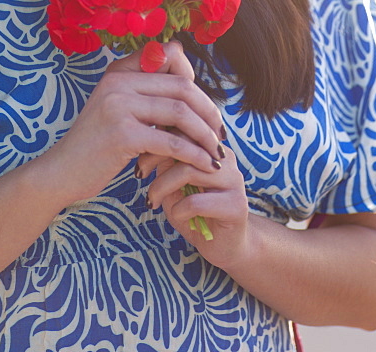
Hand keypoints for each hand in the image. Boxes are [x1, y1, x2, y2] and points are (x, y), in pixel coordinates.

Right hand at [47, 41, 225, 205]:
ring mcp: (119, 106)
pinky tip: (206, 166)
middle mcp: (118, 81)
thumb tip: (185, 77)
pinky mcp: (122, 134)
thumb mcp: (116, 108)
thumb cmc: (95, 144)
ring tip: (217, 153)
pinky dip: (194, 154)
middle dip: (208, 110)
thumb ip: (145, 93)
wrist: (60, 172)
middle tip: (221, 134)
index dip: (194, 78)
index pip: (170, 56)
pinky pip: (172, 142)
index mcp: (119, 70)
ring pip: (181, 112)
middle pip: (181, 86)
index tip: (205, 106)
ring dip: (206, 135)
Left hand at [137, 141, 251, 268]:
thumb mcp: (175, 184)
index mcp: (213, 148)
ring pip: (189, 171)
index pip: (184, 129)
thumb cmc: (196, 213)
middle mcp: (226, 160)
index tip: (139, 159)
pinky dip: (178, 209)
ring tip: (153, 200)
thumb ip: (167, 164)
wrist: (226, 246)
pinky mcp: (236, 206)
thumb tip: (147, 141)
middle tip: (140, 175)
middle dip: (156, 158)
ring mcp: (234, 182)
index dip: (157, 139)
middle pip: (186, 144)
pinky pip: (196, 201)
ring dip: (162, 186)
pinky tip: (176, 216)